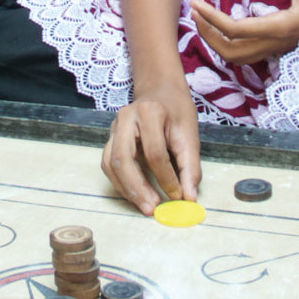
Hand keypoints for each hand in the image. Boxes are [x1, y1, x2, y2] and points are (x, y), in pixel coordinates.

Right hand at [103, 86, 201, 213]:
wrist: (159, 89)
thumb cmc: (176, 110)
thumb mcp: (190, 134)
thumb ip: (190, 167)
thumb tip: (189, 197)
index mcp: (149, 113)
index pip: (154, 153)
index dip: (166, 178)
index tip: (178, 197)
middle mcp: (125, 118)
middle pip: (123, 159)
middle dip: (137, 188)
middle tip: (151, 208)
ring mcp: (114, 127)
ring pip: (110, 164)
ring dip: (126, 189)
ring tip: (144, 205)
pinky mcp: (110, 137)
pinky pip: (108, 164)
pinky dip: (120, 182)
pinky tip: (134, 194)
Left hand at [189, 0, 298, 65]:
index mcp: (281, 27)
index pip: (236, 30)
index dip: (212, 18)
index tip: (197, 3)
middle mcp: (277, 44)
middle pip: (231, 51)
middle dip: (208, 34)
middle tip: (195, 12)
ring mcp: (280, 50)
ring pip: (239, 59)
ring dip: (216, 43)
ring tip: (204, 21)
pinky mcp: (281, 49)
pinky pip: (248, 56)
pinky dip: (230, 46)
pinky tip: (224, 28)